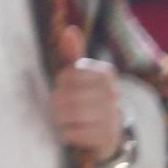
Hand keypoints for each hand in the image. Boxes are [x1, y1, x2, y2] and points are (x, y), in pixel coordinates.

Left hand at [52, 25, 122, 162]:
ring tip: (63, 119)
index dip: (60, 84)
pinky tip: (71, 131)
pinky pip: (73, 133)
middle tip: (60, 107)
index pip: (67, 75)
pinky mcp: (105, 137)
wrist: (108, 133)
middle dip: (57, 103)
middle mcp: (111, 94)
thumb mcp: (81, 75)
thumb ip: (73, 53)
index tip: (65, 88)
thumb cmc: (88, 99)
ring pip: (69, 114)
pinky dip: (66, 133)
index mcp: (104, 75)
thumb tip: (69, 29)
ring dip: (59, 118)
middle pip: (66, 96)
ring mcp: (110, 116)